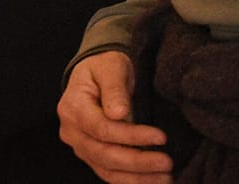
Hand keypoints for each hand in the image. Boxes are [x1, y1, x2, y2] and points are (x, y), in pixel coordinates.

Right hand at [57, 52, 172, 183]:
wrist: (97, 73)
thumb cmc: (104, 67)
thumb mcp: (111, 67)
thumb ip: (114, 89)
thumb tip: (118, 114)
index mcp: (72, 106)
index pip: (102, 129)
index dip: (131, 136)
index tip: (160, 137)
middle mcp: (71, 131)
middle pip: (104, 154)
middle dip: (138, 161)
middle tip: (167, 162)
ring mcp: (80, 146)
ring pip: (107, 169)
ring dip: (137, 177)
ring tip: (166, 177)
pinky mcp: (91, 156)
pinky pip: (110, 174)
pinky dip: (131, 180)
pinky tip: (153, 181)